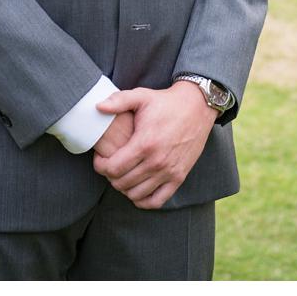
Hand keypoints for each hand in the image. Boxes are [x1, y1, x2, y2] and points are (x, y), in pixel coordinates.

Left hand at [92, 83, 216, 208]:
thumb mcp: (142, 96)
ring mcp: (169, 170)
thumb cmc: (167, 102)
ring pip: (136, 194)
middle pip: (121, 183)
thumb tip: (97, 107)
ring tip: (125, 174)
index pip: (112, 168)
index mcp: (145, 144)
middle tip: (112, 165)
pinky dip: (144, 200)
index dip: (100, 165)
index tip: (101, 158)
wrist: (199, 106)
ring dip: (125, 188)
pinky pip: (157, 200)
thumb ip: (118, 101)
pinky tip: (139, 188)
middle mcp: (157, 161)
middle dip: (111, 176)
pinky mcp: (180, 176)